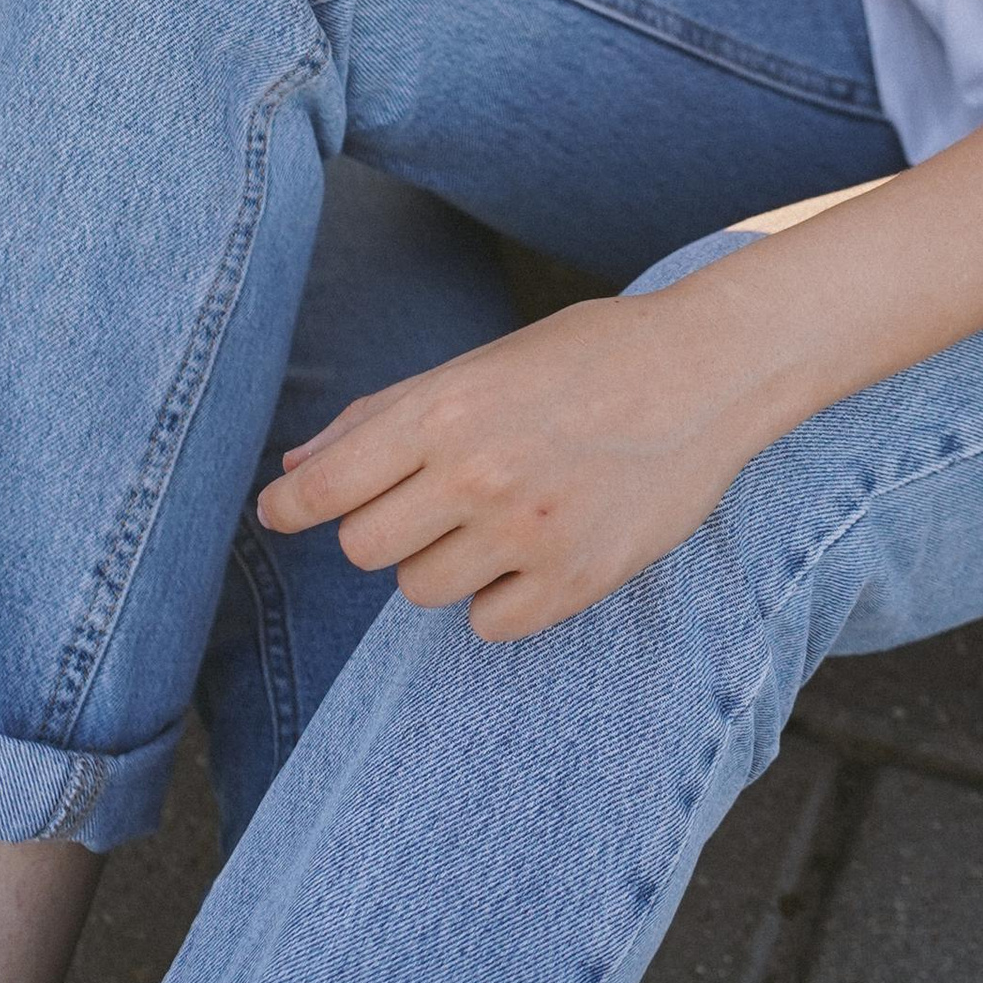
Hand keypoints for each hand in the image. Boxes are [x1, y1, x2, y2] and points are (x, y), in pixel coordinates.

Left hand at [261, 282, 759, 640]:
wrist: (703, 371)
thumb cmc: (583, 357)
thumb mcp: (478, 366)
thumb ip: (382, 420)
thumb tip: (294, 473)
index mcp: (446, 411)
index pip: (329, 488)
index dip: (291, 509)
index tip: (279, 514)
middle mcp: (478, 475)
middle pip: (364, 547)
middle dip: (380, 526)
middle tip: (427, 498)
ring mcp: (527, 533)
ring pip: (419, 591)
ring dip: (439, 562)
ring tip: (491, 516)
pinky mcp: (574, 581)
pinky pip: (487, 624)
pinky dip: (496, 597)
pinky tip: (530, 549)